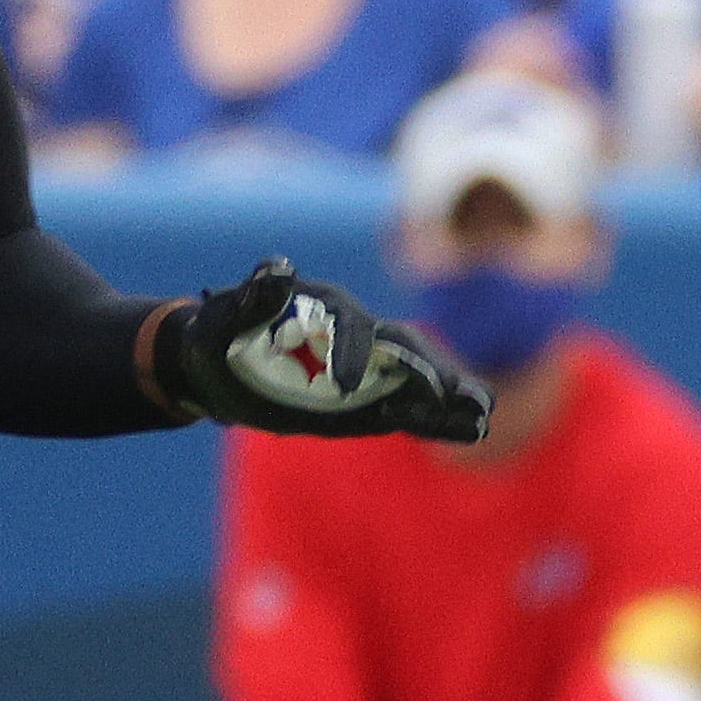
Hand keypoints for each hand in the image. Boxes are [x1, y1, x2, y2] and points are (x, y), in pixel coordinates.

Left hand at [150, 258, 489, 439]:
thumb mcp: (224, 317)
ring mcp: (369, 371)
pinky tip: (472, 432)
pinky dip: (440, 421)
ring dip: (450, 396)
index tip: (343, 385)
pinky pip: (411, 411)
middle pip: (404, 348)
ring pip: (418, 379)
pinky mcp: (370, 402)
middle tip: (449, 393)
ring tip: (482, 415)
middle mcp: (357, 336)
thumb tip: (278, 269)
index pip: (350, 329)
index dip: (350, 353)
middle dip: (429, 369)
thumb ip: (253, 298)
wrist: (218, 364)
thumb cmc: (217, 335)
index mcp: (326, 310)